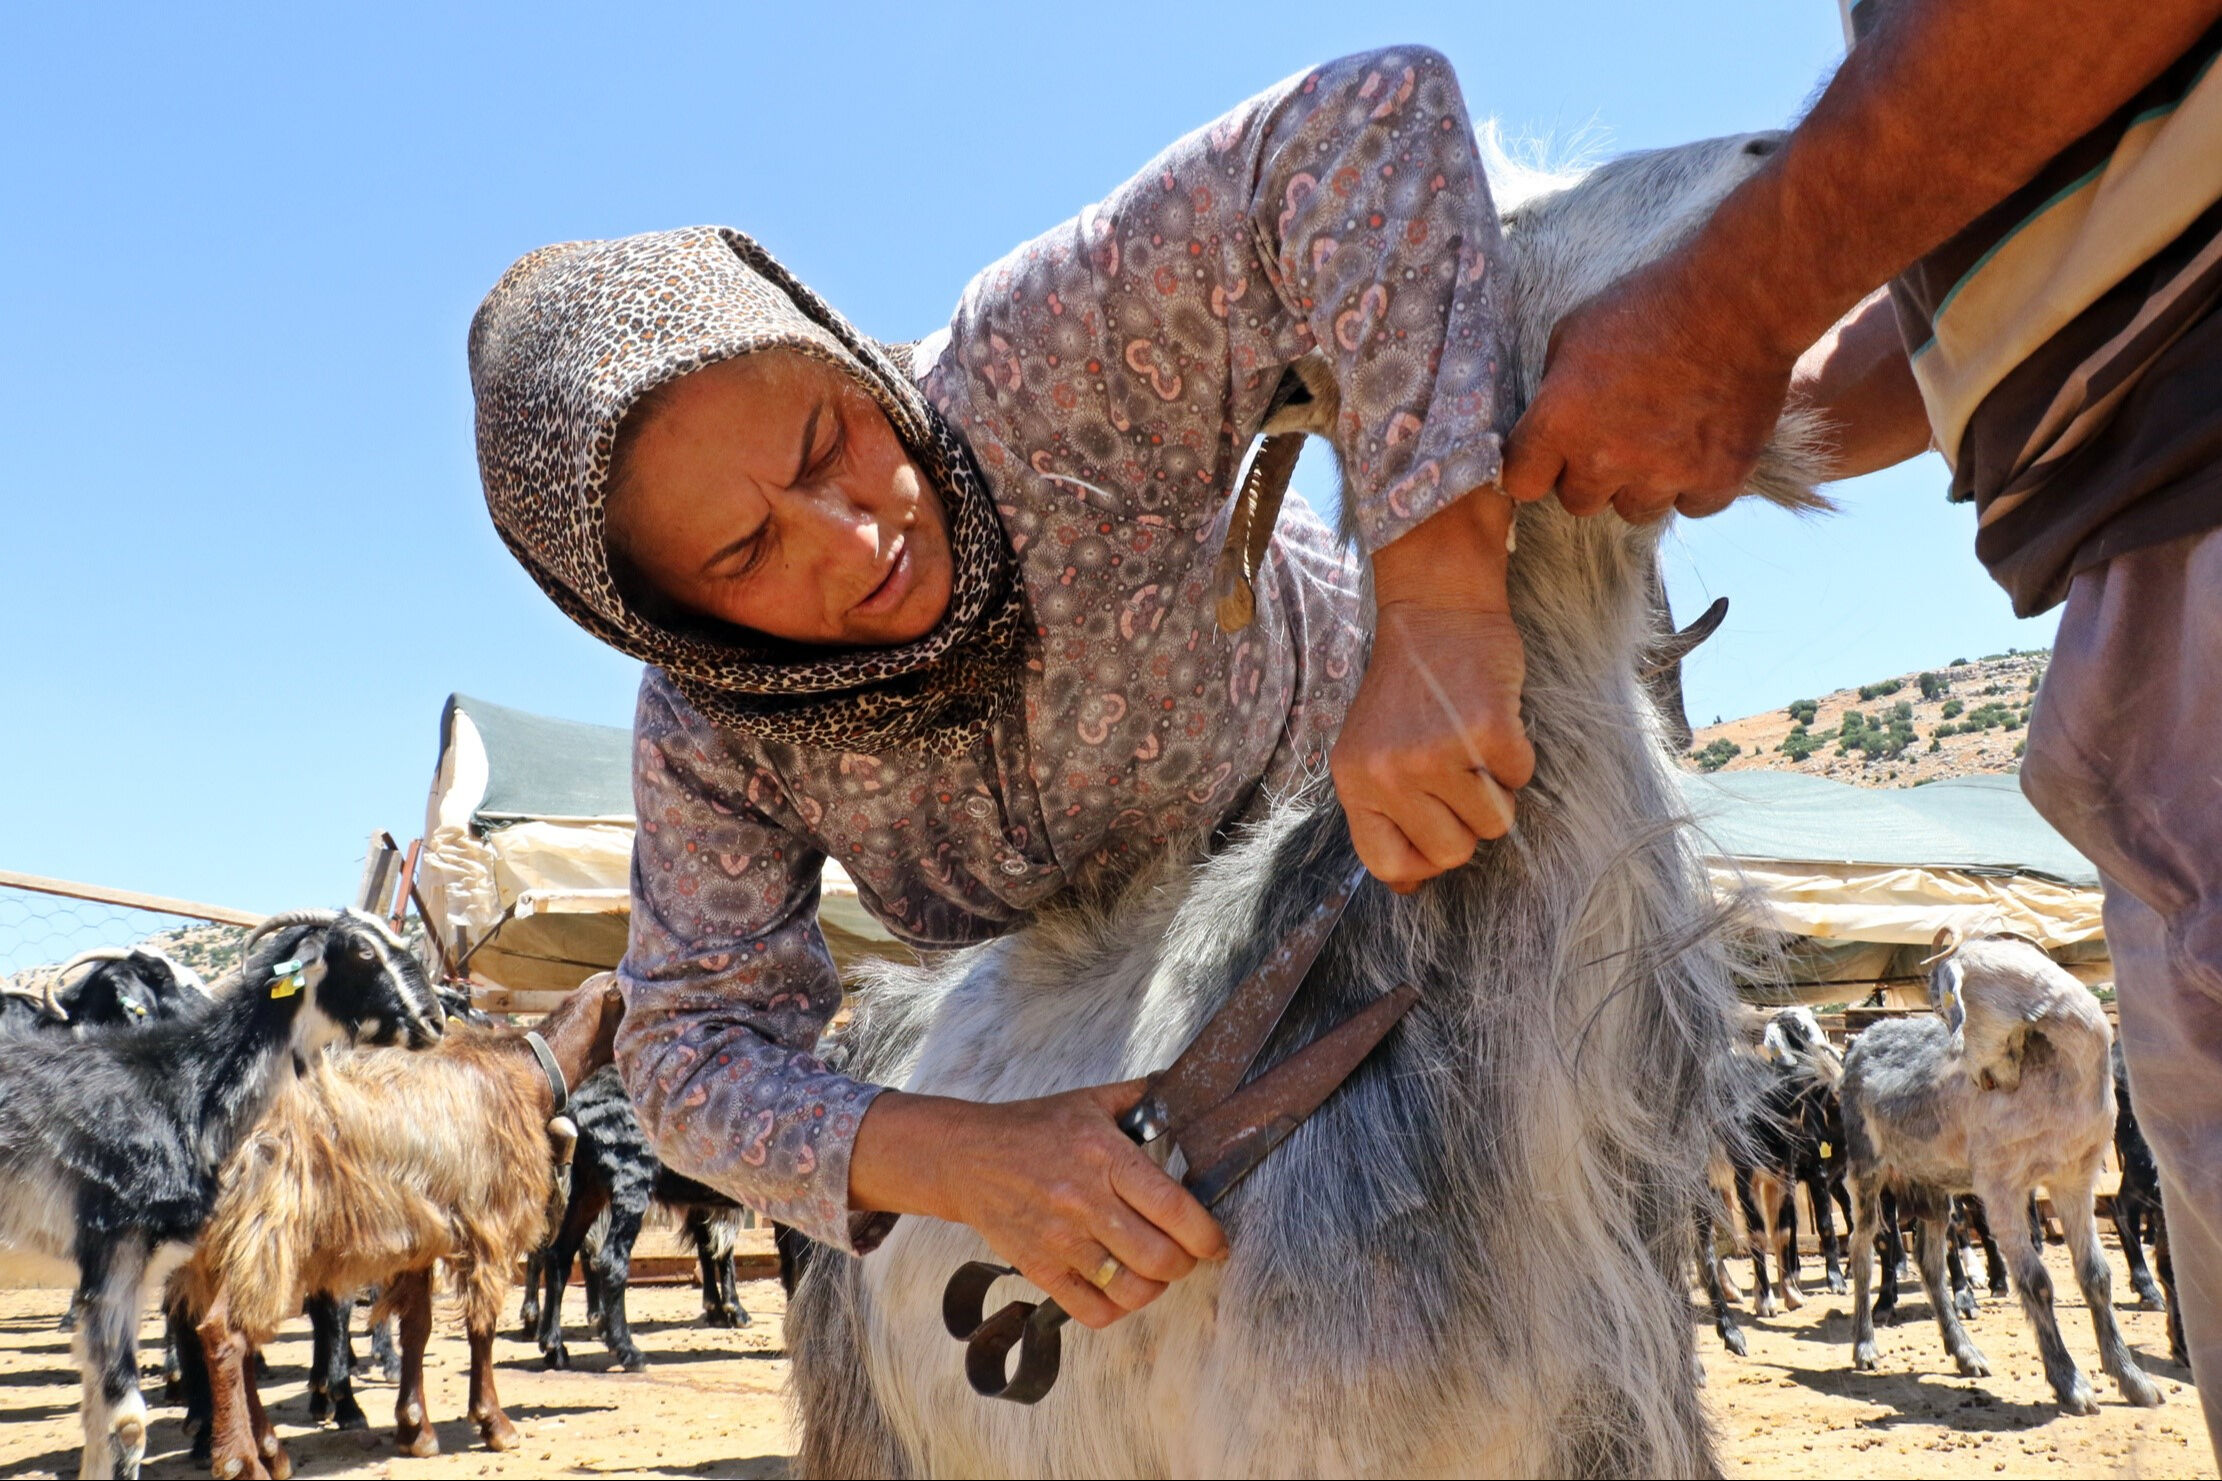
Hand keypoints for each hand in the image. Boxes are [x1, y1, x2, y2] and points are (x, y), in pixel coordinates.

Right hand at [849, 1082, 1225, 1328]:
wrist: (966, 1156)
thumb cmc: (1032, 1128)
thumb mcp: (1089, 1100)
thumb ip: (1142, 1097)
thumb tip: (1188, 1087)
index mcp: (1105, 1156)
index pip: (1174, 1209)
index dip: (1207, 1235)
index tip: (1216, 1243)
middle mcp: (1085, 1201)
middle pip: (1160, 1258)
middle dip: (1185, 1264)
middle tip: (1184, 1255)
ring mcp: (1060, 1239)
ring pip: (1131, 1289)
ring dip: (1154, 1288)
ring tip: (1152, 1272)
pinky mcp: (1038, 1267)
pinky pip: (1091, 1311)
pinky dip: (1116, 1309)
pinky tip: (1118, 1288)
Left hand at [1333, 492, 1533, 892]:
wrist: (1435, 610)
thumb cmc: (1407, 688)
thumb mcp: (1369, 749)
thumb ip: (1382, 813)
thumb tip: (1409, 888)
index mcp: (1354, 781)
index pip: (1387, 865)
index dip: (1423, 862)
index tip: (1436, 833)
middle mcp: (1389, 772)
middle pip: (1451, 852)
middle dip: (1466, 823)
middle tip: (1458, 776)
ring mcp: (1436, 752)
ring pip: (1493, 822)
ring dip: (1495, 789)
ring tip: (1471, 743)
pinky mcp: (1486, 730)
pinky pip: (1521, 778)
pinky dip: (1517, 756)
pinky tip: (1492, 720)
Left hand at [1500, 249, 1799, 521]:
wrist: (1738, 300)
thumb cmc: (1652, 305)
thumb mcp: (1574, 332)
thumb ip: (1553, 389)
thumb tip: (1546, 422)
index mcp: (1561, 421)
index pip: (1521, 483)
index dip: (1534, 469)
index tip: (1549, 458)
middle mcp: (1606, 458)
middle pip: (1578, 502)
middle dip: (1592, 474)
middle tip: (1620, 433)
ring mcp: (1663, 474)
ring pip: (1636, 509)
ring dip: (1644, 482)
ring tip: (1666, 433)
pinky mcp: (1716, 480)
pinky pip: (1692, 505)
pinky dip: (1697, 482)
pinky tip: (1703, 441)